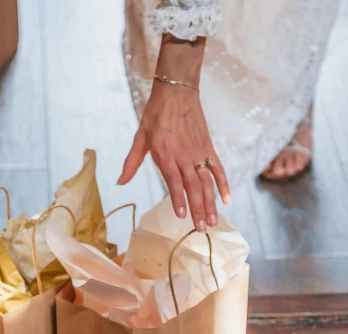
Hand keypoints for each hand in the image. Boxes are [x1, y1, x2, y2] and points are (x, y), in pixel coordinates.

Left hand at [117, 36, 230, 231]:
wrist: (177, 91)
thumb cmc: (156, 114)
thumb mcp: (140, 137)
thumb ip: (131, 162)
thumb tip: (120, 182)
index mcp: (166, 153)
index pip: (174, 181)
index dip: (179, 198)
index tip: (182, 216)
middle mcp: (184, 155)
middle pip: (193, 186)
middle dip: (198, 209)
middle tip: (202, 228)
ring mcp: (198, 152)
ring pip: (207, 182)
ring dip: (211, 203)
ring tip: (213, 221)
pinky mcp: (208, 148)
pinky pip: (218, 169)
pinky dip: (224, 184)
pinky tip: (227, 200)